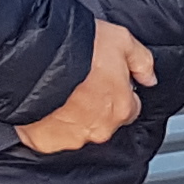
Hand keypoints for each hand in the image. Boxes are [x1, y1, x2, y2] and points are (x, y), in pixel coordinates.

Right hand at [14, 19, 156, 153]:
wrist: (34, 58)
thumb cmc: (77, 48)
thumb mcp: (121, 40)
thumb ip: (142, 61)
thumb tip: (150, 79)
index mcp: (122, 108)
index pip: (130, 107)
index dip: (117, 91)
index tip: (103, 79)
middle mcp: (100, 129)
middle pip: (103, 121)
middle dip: (94, 105)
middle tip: (79, 83)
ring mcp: (72, 139)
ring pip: (77, 131)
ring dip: (71, 116)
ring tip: (59, 93)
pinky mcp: (45, 143)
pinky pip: (50, 137)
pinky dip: (48, 126)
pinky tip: (44, 106)